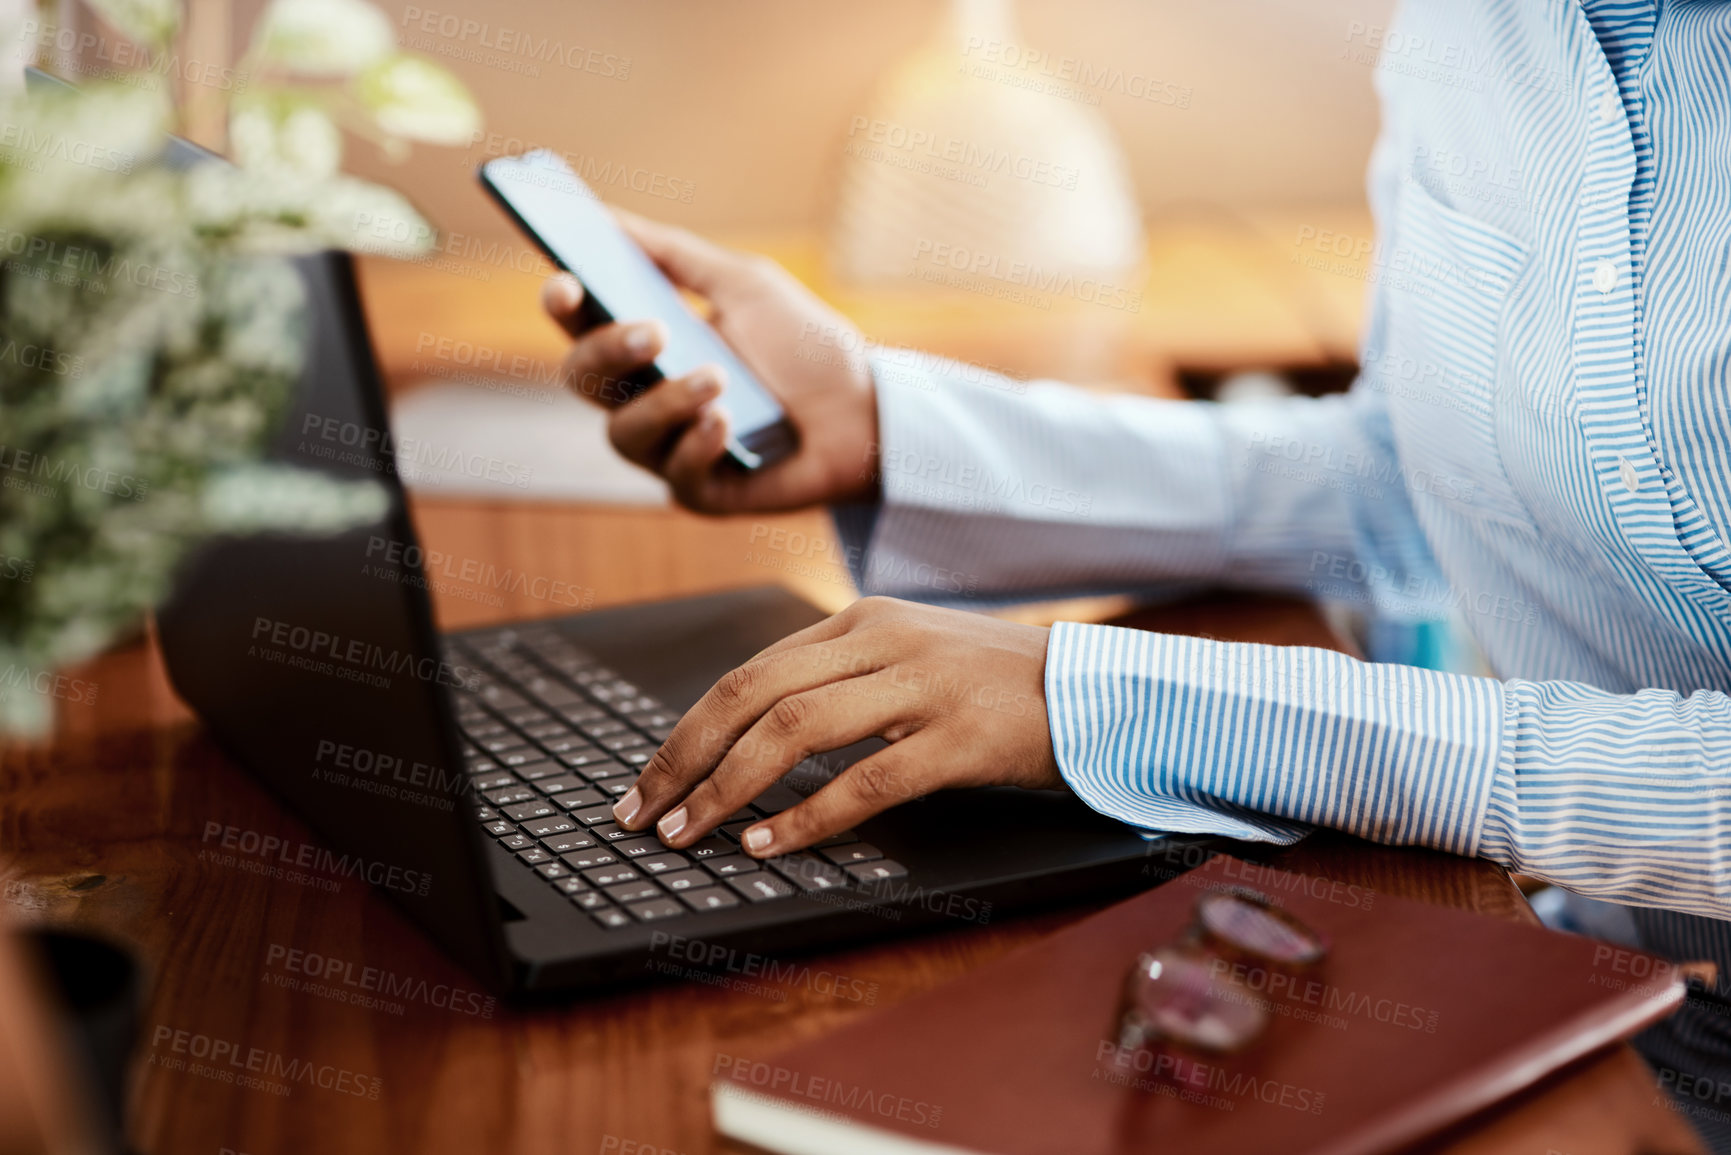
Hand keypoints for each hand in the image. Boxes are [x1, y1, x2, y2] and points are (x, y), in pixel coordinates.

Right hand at [541, 209, 879, 512]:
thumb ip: (674, 254)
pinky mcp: (702, 492)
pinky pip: (676, 477)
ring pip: (624, 434)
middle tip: (653, 331)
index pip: (580, 326)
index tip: (567, 283)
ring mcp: (668, 449)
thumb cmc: (803, 347)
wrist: (866, 410)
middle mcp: (643, 398)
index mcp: (644, 346)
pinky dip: (697, 446)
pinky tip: (727, 423)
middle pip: (584, 380)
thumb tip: (605, 216)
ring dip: (666, 401)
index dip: (562, 305)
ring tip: (717, 377)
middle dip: (609, 351)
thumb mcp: (742, 284)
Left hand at [609, 597, 1065, 857]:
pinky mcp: (960, 737)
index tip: (647, 781)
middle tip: (641, 814)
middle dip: (684, 759)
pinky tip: (768, 843)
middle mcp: (882, 640)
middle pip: (753, 695)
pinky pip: (867, 779)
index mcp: (860, 622)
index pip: (748, 674)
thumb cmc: (994, 689)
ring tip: (688, 833)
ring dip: (728, 787)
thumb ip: (838, 684)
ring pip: (795, 730)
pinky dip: (808, 816)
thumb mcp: (907, 663)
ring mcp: (922, 685)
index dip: (686, 731)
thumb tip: (749, 743)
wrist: (1099, 693)